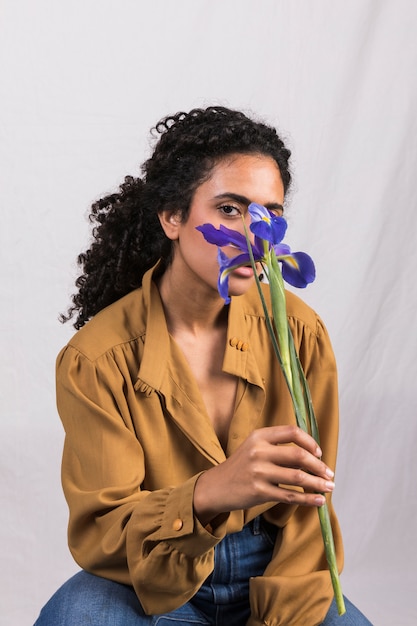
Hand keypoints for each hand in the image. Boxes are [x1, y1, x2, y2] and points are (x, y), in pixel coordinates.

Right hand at [193, 425, 334, 525]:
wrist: (216, 487)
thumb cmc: (241, 467)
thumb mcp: (254, 448)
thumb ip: (278, 447)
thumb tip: (312, 456)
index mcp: (259, 436)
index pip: (292, 432)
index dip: (310, 442)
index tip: (319, 453)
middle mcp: (259, 451)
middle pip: (298, 455)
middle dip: (319, 466)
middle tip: (330, 474)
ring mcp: (258, 472)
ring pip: (298, 477)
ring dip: (318, 483)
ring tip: (329, 488)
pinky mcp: (259, 491)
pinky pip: (290, 495)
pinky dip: (308, 499)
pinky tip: (318, 501)